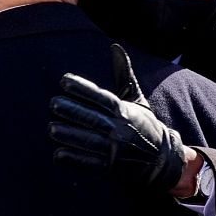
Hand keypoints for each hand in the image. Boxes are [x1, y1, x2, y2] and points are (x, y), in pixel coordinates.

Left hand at [49, 43, 186, 191]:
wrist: (164, 159)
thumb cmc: (145, 125)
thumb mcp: (137, 100)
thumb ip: (123, 74)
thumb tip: (115, 47)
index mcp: (125, 111)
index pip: (101, 97)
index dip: (82, 89)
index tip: (64, 81)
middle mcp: (121, 129)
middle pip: (93, 118)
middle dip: (72, 111)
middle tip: (53, 104)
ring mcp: (117, 150)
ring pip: (90, 141)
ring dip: (70, 135)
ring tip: (51, 128)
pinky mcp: (112, 168)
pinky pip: (91, 163)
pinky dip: (75, 159)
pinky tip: (59, 154)